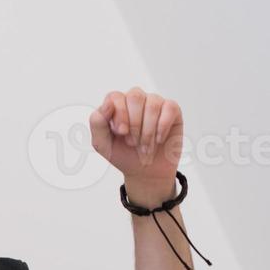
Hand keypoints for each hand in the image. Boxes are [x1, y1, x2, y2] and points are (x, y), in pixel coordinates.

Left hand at [89, 87, 182, 203]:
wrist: (145, 172)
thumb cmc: (123, 154)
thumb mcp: (102, 143)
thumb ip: (98, 122)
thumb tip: (108, 103)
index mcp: (116, 105)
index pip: (115, 97)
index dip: (120, 114)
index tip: (122, 132)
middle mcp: (135, 100)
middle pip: (135, 96)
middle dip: (135, 124)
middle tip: (133, 142)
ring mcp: (154, 103)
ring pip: (152, 104)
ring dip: (148, 130)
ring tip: (145, 146)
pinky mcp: (172, 110)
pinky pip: (170, 108)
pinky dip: (163, 127)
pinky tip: (159, 139)